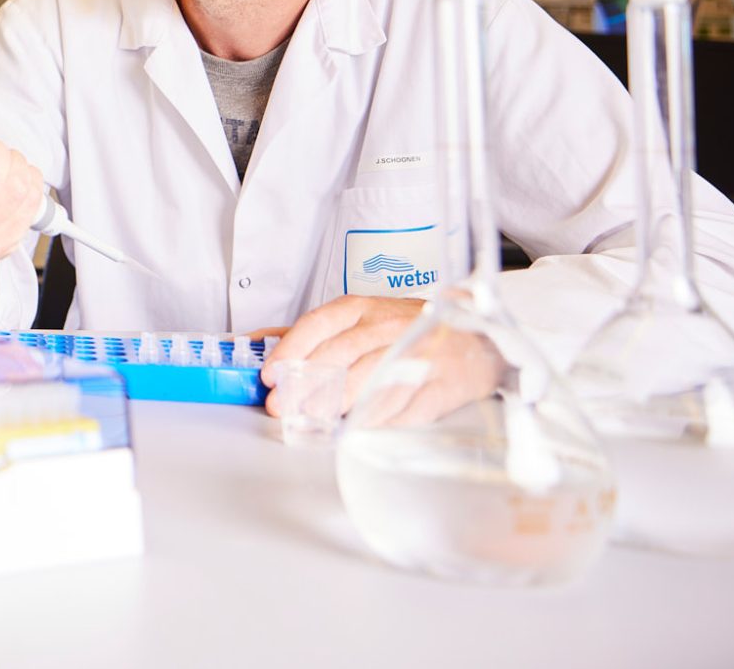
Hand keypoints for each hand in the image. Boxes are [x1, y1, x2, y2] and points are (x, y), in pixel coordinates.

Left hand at [259, 295, 501, 424]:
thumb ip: (312, 334)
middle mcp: (389, 325)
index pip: (319, 324)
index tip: (271, 375)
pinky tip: (360, 425)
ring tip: (314, 418)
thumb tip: (257, 342)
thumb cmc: (410, 331)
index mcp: (364, 308)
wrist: (476, 341)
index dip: (291, 350)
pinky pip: (406, 402)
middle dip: (307, 384)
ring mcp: (418, 351)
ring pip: (371, 377)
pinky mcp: (443, 381)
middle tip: (284, 406)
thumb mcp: (361, 321)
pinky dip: (380, 416)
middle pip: (341, 354)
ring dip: (339, 402)